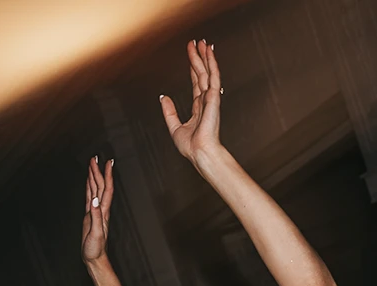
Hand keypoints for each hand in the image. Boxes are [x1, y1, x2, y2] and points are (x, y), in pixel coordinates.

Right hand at [81, 156, 114, 264]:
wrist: (94, 258)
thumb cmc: (95, 249)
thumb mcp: (95, 233)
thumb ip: (95, 216)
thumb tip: (94, 200)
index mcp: (103, 212)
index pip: (106, 189)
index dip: (107, 175)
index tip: (107, 162)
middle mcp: (101, 209)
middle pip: (100, 186)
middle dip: (98, 171)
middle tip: (95, 158)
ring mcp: (95, 212)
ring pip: (95, 189)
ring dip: (94, 176)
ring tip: (92, 164)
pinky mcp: (89, 215)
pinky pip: (89, 197)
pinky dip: (89, 187)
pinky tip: (88, 181)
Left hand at [161, 39, 222, 165]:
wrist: (200, 153)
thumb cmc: (191, 146)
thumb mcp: (174, 127)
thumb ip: (169, 111)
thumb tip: (163, 97)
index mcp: (198, 107)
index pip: (196, 82)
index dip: (194, 68)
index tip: (192, 56)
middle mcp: (206, 100)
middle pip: (202, 74)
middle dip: (199, 58)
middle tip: (197, 42)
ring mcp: (211, 98)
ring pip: (207, 72)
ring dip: (205, 56)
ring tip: (203, 42)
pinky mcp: (214, 97)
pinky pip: (212, 76)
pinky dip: (211, 63)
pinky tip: (209, 52)